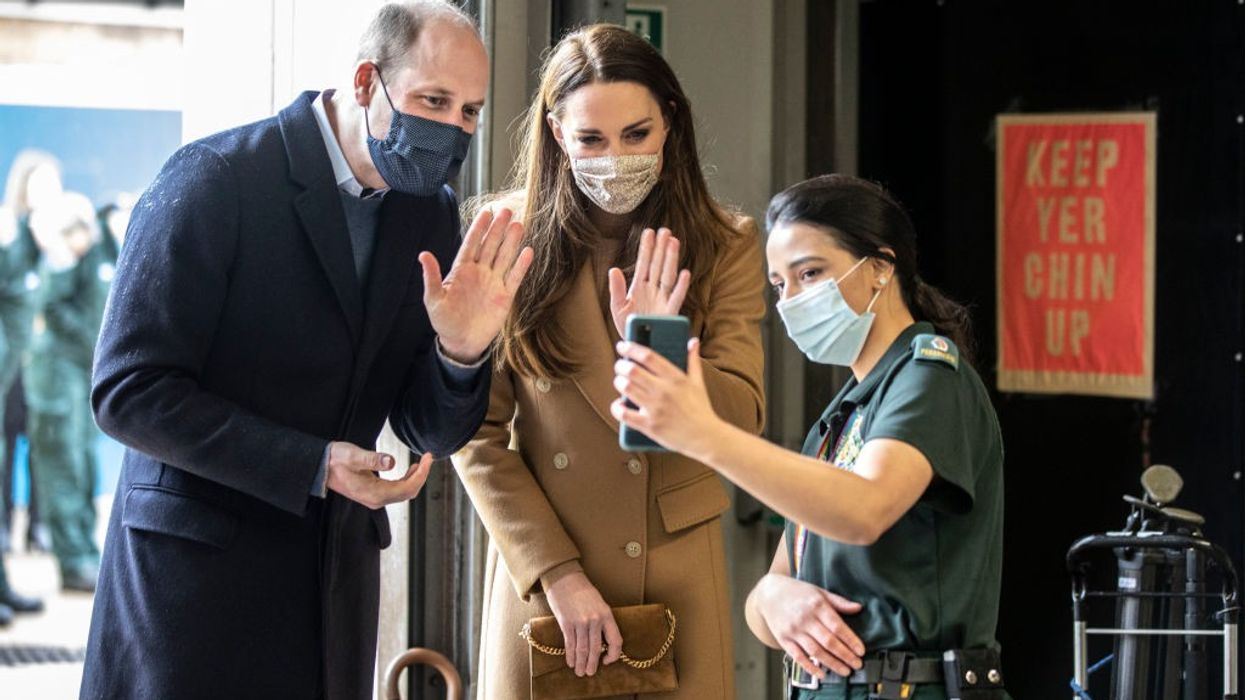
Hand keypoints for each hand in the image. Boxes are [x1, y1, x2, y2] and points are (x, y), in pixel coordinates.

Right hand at [325, 441, 433, 509]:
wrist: (321, 468)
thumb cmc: (335, 460)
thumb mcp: (353, 455)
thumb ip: (372, 459)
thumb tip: (390, 462)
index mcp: (373, 493)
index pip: (406, 488)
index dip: (421, 474)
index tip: (428, 458)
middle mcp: (376, 499)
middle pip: (408, 492)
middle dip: (421, 476)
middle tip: (428, 457)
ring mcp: (375, 498)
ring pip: (404, 492)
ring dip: (416, 478)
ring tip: (423, 462)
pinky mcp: (374, 493)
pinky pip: (397, 490)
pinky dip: (407, 480)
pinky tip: (411, 469)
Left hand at [420, 208, 534, 362]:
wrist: (461, 342)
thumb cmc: (444, 321)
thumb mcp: (433, 300)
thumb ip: (431, 277)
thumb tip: (423, 254)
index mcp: (461, 270)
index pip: (471, 244)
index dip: (479, 228)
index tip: (486, 212)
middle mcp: (479, 272)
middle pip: (490, 246)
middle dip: (498, 228)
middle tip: (506, 210)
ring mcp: (493, 282)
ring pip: (504, 257)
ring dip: (511, 241)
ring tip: (518, 225)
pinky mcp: (505, 296)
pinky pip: (515, 277)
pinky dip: (522, 265)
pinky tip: (528, 251)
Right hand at [544, 572, 622, 676]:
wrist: (564, 578)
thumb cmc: (582, 591)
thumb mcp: (598, 603)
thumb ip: (601, 621)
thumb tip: (602, 642)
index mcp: (606, 615)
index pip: (615, 641)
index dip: (613, 655)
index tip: (607, 661)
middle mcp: (595, 620)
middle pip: (596, 649)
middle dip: (593, 664)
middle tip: (590, 673)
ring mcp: (580, 622)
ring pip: (583, 649)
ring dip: (581, 663)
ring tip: (580, 672)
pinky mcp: (566, 623)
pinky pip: (570, 644)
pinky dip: (570, 656)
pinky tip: (571, 662)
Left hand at [607, 228, 690, 337]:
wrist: (637, 346)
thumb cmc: (628, 327)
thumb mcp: (618, 307)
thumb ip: (616, 288)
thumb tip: (613, 269)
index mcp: (640, 286)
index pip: (644, 263)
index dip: (646, 248)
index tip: (649, 232)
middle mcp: (653, 290)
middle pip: (658, 264)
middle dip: (661, 248)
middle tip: (665, 230)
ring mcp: (662, 299)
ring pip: (668, 275)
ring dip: (671, 259)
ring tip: (673, 242)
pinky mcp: (669, 312)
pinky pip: (676, 298)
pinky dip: (681, 286)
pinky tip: (686, 273)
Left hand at [610, 338, 721, 458]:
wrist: (705, 437)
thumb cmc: (701, 409)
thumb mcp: (698, 383)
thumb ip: (693, 360)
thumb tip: (693, 342)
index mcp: (675, 378)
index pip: (648, 357)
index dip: (632, 348)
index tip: (623, 346)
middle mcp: (664, 391)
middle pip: (632, 371)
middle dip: (621, 366)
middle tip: (620, 366)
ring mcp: (655, 409)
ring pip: (626, 388)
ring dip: (619, 382)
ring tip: (620, 381)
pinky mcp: (649, 426)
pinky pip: (624, 414)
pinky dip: (617, 407)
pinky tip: (618, 404)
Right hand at [754, 574, 864, 678]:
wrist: (770, 593)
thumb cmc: (798, 592)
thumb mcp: (819, 592)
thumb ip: (839, 602)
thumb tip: (859, 608)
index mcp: (817, 605)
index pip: (837, 626)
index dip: (851, 640)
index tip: (861, 651)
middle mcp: (805, 619)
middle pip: (828, 641)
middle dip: (845, 655)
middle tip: (857, 664)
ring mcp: (793, 630)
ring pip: (815, 651)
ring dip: (832, 664)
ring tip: (845, 671)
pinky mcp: (783, 639)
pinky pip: (798, 656)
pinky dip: (810, 667)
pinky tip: (821, 674)